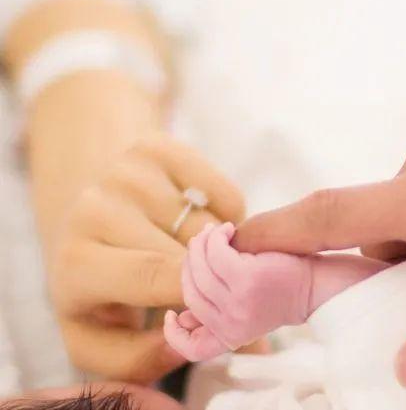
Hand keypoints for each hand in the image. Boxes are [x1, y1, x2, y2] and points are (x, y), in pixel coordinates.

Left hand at [49, 134, 244, 382]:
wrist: (89, 216)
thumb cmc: (101, 286)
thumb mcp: (101, 336)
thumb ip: (140, 358)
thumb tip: (188, 341)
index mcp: (75, 265)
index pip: (152, 275)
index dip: (200, 291)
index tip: (226, 308)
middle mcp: (94, 209)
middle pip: (192, 249)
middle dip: (219, 275)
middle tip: (225, 290)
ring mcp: (126, 173)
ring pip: (212, 222)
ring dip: (224, 248)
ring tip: (204, 257)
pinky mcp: (158, 147)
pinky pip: (226, 192)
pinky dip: (230, 216)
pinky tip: (204, 224)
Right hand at [165, 222, 312, 361]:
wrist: (315, 283)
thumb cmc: (281, 290)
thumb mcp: (245, 312)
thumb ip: (217, 313)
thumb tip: (182, 316)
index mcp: (231, 336)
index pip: (193, 349)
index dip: (174, 335)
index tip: (171, 315)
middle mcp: (231, 325)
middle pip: (190, 292)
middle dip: (191, 263)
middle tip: (201, 242)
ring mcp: (238, 303)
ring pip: (200, 269)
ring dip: (203, 244)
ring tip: (215, 231)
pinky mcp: (246, 279)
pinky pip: (215, 253)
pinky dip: (216, 237)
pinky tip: (227, 228)